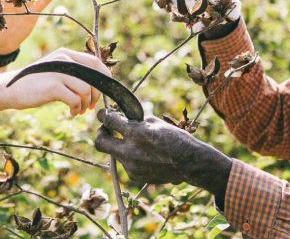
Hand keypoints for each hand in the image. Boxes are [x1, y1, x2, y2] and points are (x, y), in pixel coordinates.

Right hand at [1, 48, 109, 116]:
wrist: (9, 89)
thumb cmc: (33, 83)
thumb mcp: (54, 71)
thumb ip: (71, 72)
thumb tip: (94, 84)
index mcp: (66, 54)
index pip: (95, 62)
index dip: (104, 77)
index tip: (104, 91)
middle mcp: (64, 59)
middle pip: (94, 76)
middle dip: (97, 94)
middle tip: (92, 106)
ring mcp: (58, 72)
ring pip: (86, 89)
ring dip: (86, 104)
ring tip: (79, 111)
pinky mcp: (53, 86)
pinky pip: (75, 99)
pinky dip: (77, 109)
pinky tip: (72, 112)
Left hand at [94, 109, 232, 194]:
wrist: (190, 163)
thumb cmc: (176, 138)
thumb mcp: (155, 123)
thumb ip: (135, 120)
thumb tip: (120, 117)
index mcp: (135, 132)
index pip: (108, 121)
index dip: (103, 115)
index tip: (102, 114)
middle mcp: (130, 151)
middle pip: (100, 142)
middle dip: (100, 133)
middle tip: (106, 129)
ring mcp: (131, 166)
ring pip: (113, 153)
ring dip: (119, 146)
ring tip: (134, 143)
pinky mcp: (135, 176)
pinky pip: (125, 163)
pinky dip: (129, 157)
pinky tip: (144, 155)